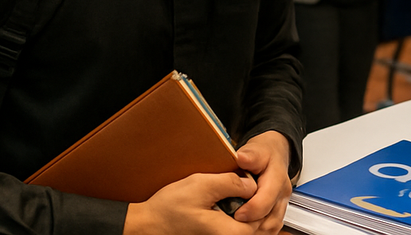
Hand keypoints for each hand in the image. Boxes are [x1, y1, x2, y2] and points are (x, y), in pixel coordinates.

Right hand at [123, 171, 257, 233]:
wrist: (148, 224)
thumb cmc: (170, 208)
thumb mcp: (202, 186)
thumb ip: (231, 183)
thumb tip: (252, 184)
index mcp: (228, 233)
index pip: (261, 218)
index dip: (263, 198)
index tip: (256, 182)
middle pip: (257, 227)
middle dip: (260, 207)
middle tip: (252, 187)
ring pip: (247, 230)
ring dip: (252, 214)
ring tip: (245, 194)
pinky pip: (236, 231)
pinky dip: (241, 220)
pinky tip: (235, 204)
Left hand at [232, 131, 293, 233]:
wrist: (274, 155)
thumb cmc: (265, 153)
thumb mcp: (256, 149)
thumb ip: (250, 155)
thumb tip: (241, 157)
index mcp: (277, 179)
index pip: (266, 201)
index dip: (250, 210)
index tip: (236, 213)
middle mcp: (282, 194)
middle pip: (269, 219)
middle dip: (251, 223)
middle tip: (233, 221)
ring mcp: (281, 205)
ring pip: (271, 227)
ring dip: (255, 229)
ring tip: (238, 225)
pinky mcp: (278, 213)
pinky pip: (271, 229)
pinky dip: (258, 230)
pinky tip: (247, 225)